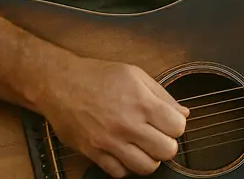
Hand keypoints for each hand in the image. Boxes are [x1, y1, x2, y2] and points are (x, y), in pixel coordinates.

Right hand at [37, 55, 189, 176]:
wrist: (60, 83)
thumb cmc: (97, 76)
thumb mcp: (135, 74)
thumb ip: (162, 95)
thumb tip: (183, 113)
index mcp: (141, 102)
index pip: (178, 127)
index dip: (176, 125)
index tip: (169, 122)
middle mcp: (127, 124)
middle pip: (166, 151)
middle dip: (167, 144)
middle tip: (158, 136)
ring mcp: (110, 141)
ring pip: (145, 167)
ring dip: (148, 158)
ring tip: (142, 146)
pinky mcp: (94, 152)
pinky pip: (119, 173)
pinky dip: (125, 166)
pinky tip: (124, 152)